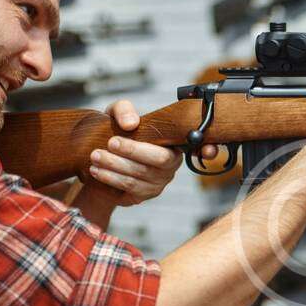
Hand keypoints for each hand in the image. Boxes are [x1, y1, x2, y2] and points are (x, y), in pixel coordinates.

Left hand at [85, 100, 214, 205]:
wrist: (99, 156)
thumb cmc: (116, 131)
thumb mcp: (118, 114)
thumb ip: (123, 110)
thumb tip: (130, 124)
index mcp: (173, 143)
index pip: (198, 146)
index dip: (209, 150)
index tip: (209, 151)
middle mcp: (171, 164)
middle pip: (159, 160)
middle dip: (134, 151)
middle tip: (111, 143)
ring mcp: (159, 183)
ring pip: (140, 176)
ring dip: (115, 166)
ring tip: (96, 156)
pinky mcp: (144, 195)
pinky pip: (129, 189)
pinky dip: (111, 179)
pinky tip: (97, 170)